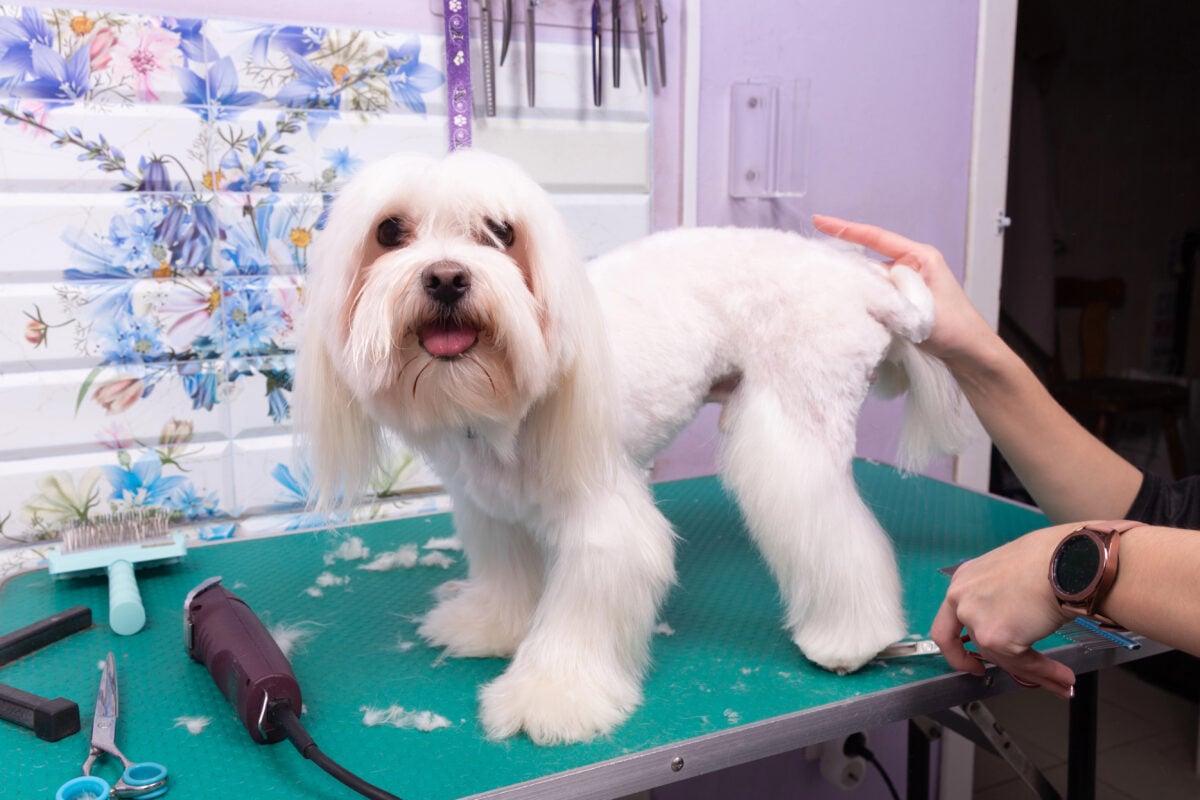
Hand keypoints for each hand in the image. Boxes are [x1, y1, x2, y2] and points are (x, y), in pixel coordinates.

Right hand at [811, 215, 997, 365]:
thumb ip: (886, 293)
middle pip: (869, 260)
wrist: (970, 353)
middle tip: (816, 265)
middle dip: (846, 264)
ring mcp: (906, 284)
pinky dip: (865, 302)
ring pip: (871, 280)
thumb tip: (856, 283)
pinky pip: (877, 296)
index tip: (819, 220)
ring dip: (856, 289)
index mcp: (920, 257)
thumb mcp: (918, 306)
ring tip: (830, 292)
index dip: (846, 229)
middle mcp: (911, 266)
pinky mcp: (902, 301)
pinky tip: (850, 309)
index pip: (877, 238)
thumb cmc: (954, 328)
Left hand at [930, 523, 1079, 698]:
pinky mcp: (996, 638)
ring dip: (1032, 672)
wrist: (1064, 559)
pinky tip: (1063, 679)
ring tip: (1058, 680)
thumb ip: (1000, 596)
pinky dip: (1045, 673)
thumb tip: (1016, 619)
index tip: (969, 658)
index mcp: (964, 581)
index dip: (956, 646)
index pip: (949, 621)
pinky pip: (1023, 663)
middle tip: (993, 673)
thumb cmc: (1047, 557)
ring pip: (1001, 657)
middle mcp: (962, 600)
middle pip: (972, 643)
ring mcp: (976, 620)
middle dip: (988, 663)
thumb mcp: (1010, 573)